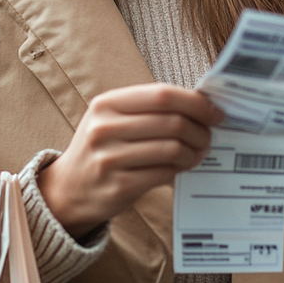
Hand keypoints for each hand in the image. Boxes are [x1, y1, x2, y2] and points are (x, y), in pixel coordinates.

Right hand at [37, 83, 223, 238]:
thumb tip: (201, 103)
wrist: (69, 189)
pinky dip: (181, 169)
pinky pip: (164, 173)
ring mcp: (110, 159)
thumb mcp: (113, 118)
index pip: (162, 94)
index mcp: (107, 103)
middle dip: (200, 129)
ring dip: (194, 151)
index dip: (195, 102)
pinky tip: (183, 167)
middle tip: (209, 136)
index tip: (214, 111)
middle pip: (172, 121)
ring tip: (198, 152)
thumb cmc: (102, 147)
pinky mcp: (119, 187)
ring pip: (172, 148)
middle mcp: (104, 128)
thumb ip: (149, 107)